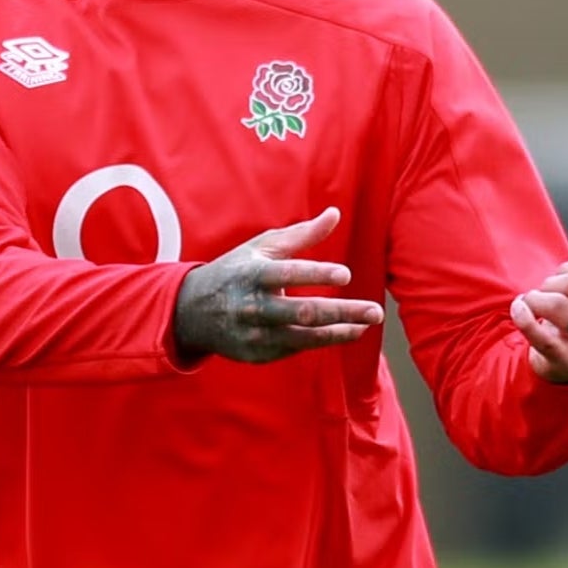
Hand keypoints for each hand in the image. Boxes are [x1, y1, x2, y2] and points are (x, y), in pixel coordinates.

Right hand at [172, 207, 383, 363]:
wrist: (192, 312)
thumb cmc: (236, 271)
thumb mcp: (261, 248)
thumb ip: (301, 235)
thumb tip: (335, 214)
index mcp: (253, 274)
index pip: (288, 273)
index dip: (317, 274)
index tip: (345, 275)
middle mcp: (253, 306)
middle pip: (303, 311)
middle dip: (342, 312)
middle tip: (375, 312)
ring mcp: (254, 333)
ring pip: (303, 336)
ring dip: (339, 331)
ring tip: (365, 325)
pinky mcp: (257, 353)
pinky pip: (295, 348)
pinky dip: (322, 340)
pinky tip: (345, 332)